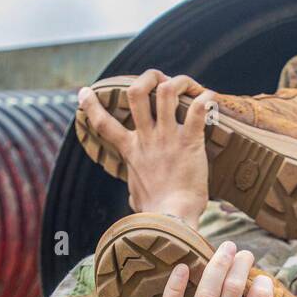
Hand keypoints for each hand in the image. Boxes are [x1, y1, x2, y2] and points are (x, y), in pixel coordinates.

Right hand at [77, 70, 215, 228]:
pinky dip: (206, 98)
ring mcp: (167, 138)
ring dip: (179, 82)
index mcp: (131, 150)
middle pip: (136, 92)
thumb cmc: (156, 213)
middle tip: (160, 80)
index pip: (104, 124)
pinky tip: (211, 98)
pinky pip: (197, 109)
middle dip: (148, 77)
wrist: (171, 219)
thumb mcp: (137, 197)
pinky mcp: (189, 142)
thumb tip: (134, 200)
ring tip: (189, 86)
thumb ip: (135, 189)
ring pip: (166, 91)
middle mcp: (147, 139)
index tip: (85, 91)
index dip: (91, 106)